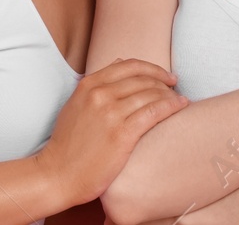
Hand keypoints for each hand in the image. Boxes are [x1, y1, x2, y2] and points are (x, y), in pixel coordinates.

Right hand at [38, 58, 188, 208]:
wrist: (58, 175)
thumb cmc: (68, 144)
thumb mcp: (76, 105)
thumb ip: (97, 84)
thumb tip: (120, 64)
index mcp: (89, 85)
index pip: (129, 65)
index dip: (152, 68)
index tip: (165, 76)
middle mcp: (100, 94)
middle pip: (142, 79)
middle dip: (163, 82)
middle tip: (174, 90)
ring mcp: (111, 113)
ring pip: (150, 94)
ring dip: (170, 95)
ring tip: (180, 100)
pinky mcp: (121, 134)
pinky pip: (154, 112)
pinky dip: (171, 106)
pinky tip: (181, 106)